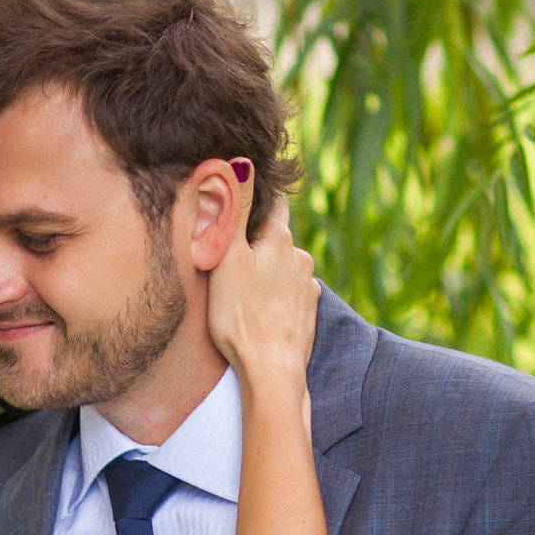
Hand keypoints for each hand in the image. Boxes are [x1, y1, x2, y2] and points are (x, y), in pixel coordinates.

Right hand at [204, 164, 317, 390]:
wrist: (272, 372)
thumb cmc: (241, 317)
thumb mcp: (228, 258)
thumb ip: (235, 210)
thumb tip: (241, 161)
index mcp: (279, 238)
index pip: (270, 201)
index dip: (255, 194)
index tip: (241, 192)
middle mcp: (299, 256)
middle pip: (274, 236)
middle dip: (254, 240)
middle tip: (227, 255)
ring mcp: (307, 286)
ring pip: (282, 266)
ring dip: (265, 271)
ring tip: (240, 290)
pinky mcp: (307, 314)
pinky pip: (288, 294)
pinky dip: (274, 297)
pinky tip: (258, 311)